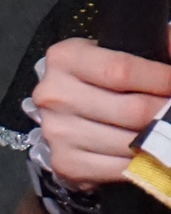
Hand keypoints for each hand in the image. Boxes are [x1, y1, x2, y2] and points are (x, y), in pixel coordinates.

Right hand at [33, 35, 170, 184]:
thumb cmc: (97, 77)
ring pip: (128, 141)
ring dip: (156, 138)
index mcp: (65, 58)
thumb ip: (151, 46)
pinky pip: (118, 167)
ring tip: (164, 131)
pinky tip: (146, 150)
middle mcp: (54, 95)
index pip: (121, 70)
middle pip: (130, 109)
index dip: (158, 78)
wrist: (66, 108)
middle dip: (164, 112)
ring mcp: (56, 132)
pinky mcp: (65, 162)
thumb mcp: (116, 50)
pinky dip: (140, 162)